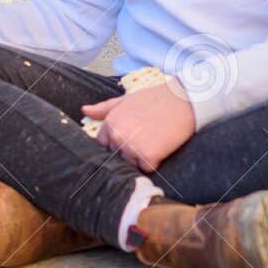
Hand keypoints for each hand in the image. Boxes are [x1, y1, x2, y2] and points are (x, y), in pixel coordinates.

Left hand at [79, 83, 196, 172]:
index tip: (129, 138)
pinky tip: (161, 146)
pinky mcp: (148, 156)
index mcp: (110, 123)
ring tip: (154, 139)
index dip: (116, 144)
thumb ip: (104, 109)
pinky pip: (147, 168)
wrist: (183, 101)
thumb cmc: (155, 99)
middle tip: (146, 136)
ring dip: (142, 158)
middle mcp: (117, 136)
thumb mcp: (125, 100)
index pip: (103, 145)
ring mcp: (131, 147)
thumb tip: (84, 110)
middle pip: (117, 156)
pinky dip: (155, 162)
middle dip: (129, 151)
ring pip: (131, 164)